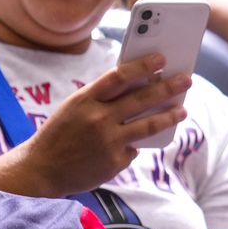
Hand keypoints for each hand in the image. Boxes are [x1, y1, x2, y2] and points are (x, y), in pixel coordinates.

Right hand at [16, 56, 193, 196]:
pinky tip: (138, 141)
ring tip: (183, 110)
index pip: (120, 76)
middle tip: (187, 79)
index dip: (143, 66)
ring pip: (148, 125)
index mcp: (85, 100)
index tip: (161, 58)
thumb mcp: (75, 108)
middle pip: (142, 99)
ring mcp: (108, 142)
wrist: (40, 170)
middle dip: (168, 88)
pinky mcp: (115, 162)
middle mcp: (98, 119)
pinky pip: (134, 148)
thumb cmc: (60, 133)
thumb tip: (140, 86)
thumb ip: (103, 98)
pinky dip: (136, 143)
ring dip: (169, 116)